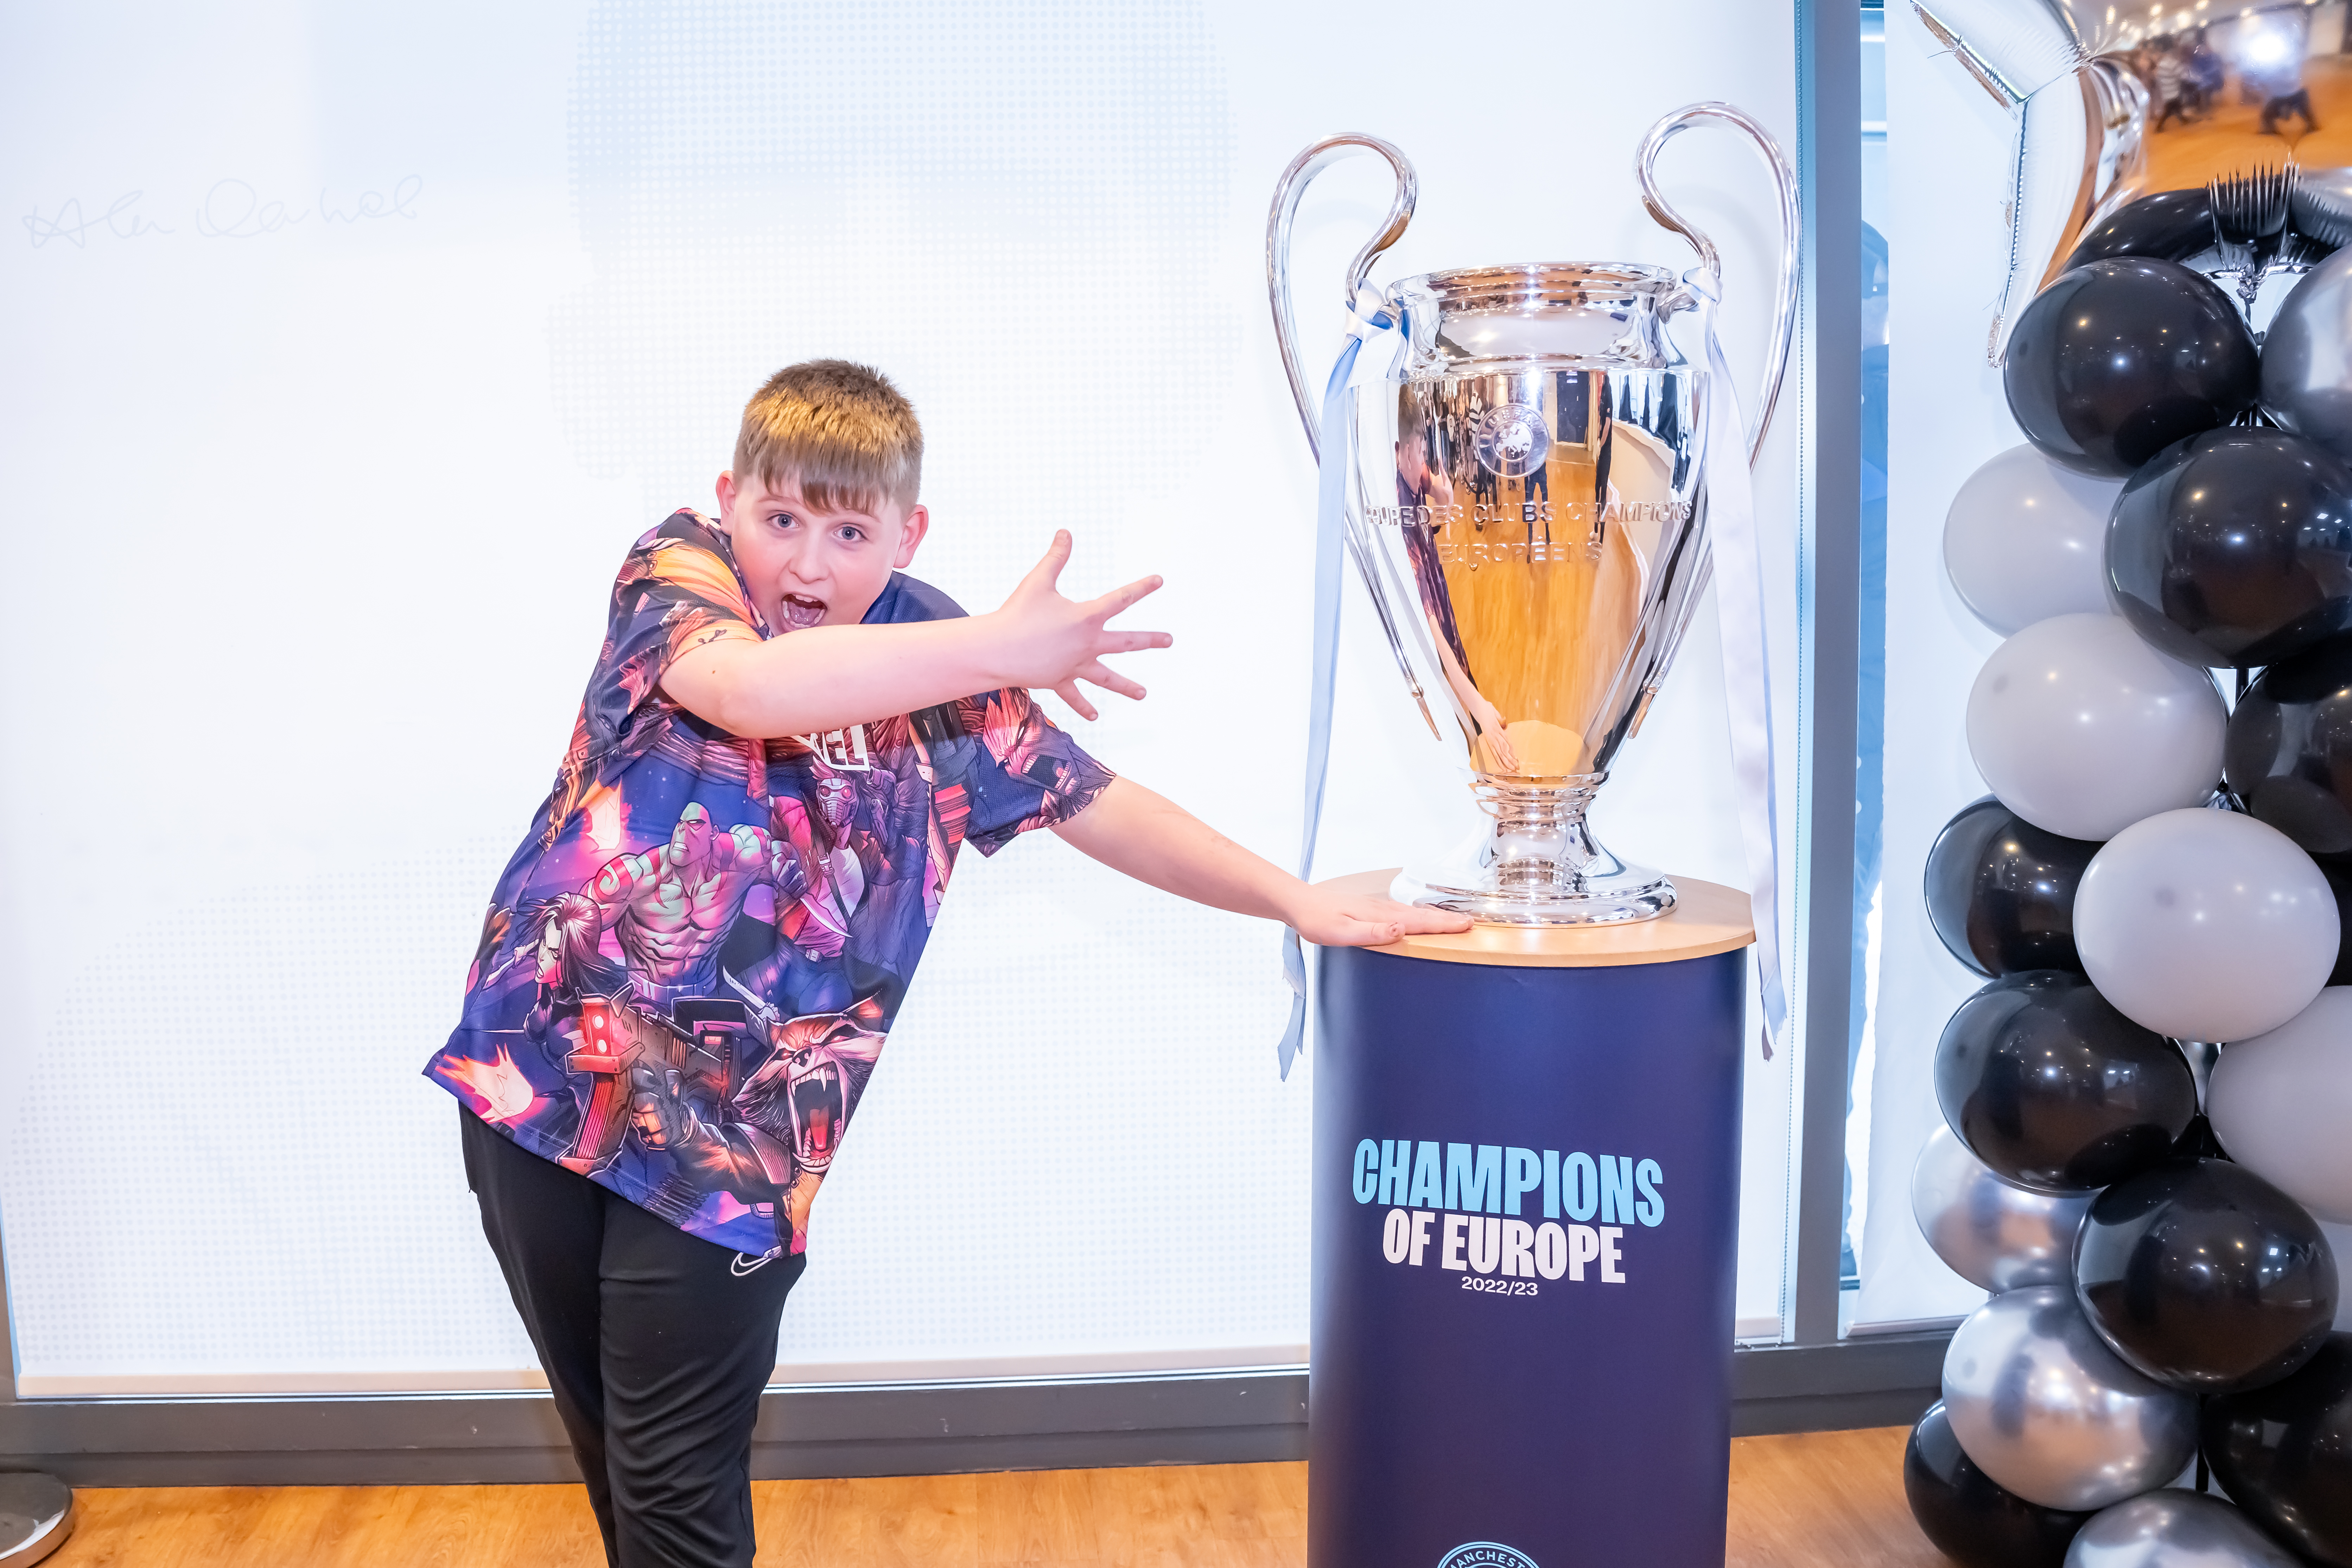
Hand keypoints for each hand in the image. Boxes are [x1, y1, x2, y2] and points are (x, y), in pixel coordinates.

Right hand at [987, 531, 1170, 719]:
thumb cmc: (1017, 613)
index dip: (1141, 588)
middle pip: (1126, 642)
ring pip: (1107, 678)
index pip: (1121, 599)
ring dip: (1127, 687)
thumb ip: (1056, 557)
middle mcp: (1088, 644)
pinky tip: (1094, 716)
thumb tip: (1065, 532)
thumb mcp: (1039, 580)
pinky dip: (1084, 706)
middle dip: (1149, 640)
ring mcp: (1076, 665)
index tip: (1159, 581)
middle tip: (1169, 640)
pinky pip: (1075, 695)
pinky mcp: (1060, 680)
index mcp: (1087, 617)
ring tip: (1143, 694)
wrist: (998, 649)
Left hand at [1284, 886, 1473, 946]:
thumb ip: (1371, 932)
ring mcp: (1378, 908)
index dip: (1444, 926)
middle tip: (1473, 925)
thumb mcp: (1340, 931)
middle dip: (1448, 921)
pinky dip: (1419, 917)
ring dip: (1436, 918)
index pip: (1419, 922)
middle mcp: (1383, 910)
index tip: (1468, 926)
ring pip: (1414, 914)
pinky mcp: (1371, 910)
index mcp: (1380, 916)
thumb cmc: (1317, 920)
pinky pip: (1403, 914)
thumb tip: (1399, 929)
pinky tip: (1420, 920)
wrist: (1300, 904)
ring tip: (1455, 923)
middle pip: (1422, 916)